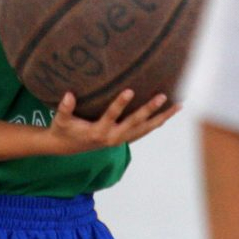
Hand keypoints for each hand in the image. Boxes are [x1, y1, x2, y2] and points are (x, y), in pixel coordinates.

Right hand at [46, 89, 179, 154]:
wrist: (66, 148)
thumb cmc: (63, 130)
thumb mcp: (60, 120)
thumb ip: (64, 108)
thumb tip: (68, 95)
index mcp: (98, 132)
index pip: (111, 116)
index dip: (120, 104)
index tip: (130, 90)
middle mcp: (113, 137)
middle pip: (135, 123)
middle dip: (149, 109)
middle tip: (162, 96)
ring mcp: (121, 139)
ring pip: (145, 129)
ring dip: (162, 117)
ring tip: (178, 105)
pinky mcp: (124, 139)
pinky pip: (144, 131)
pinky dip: (157, 122)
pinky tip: (168, 113)